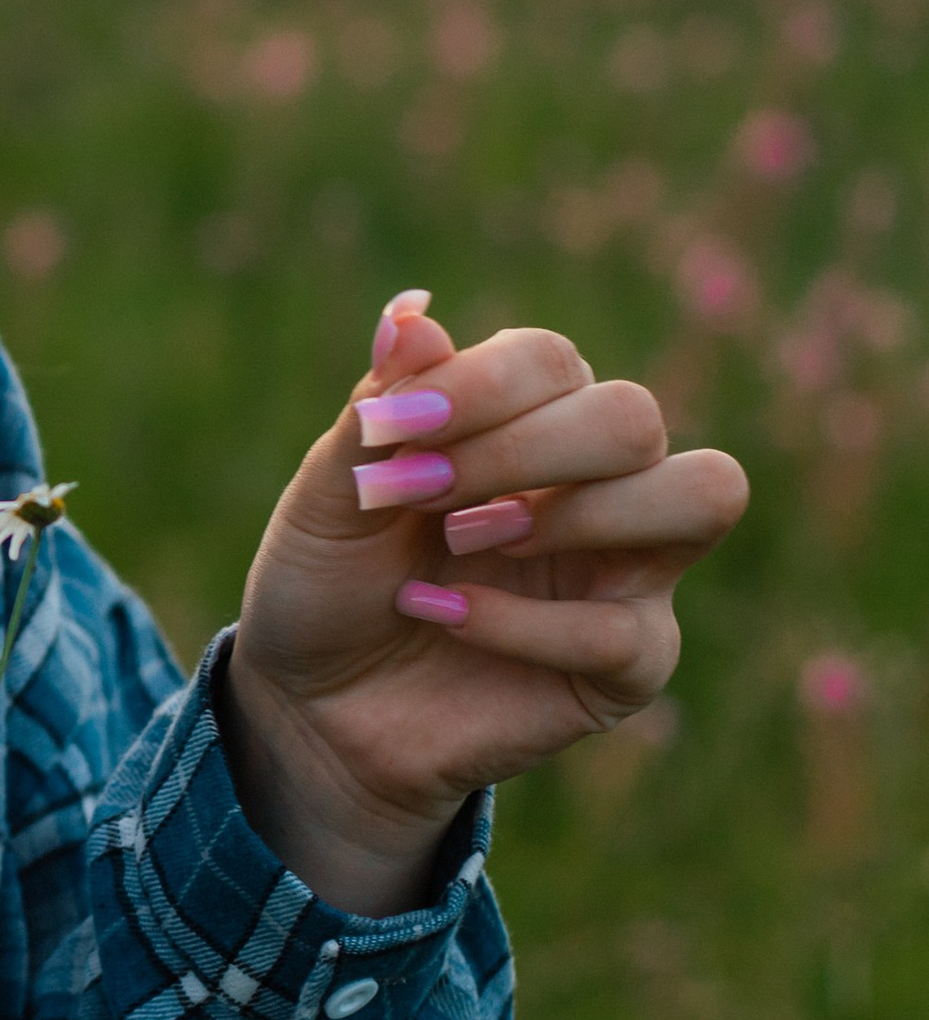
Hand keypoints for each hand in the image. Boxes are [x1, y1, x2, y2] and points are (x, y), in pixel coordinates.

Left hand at [224, 289, 747, 920]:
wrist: (314, 709)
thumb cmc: (330, 583)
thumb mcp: (332, 493)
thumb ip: (380, 407)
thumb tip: (409, 311)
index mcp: (529, 421)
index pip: (552, 361)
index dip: (479, 387)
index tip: (388, 432)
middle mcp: (598, 482)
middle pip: (632, 416)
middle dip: (524, 449)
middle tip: (424, 494)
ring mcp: (628, 571)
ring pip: (704, 492)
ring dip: (581, 512)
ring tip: (469, 540)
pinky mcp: (629, 664)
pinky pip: (625, 629)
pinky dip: (523, 623)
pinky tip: (443, 617)